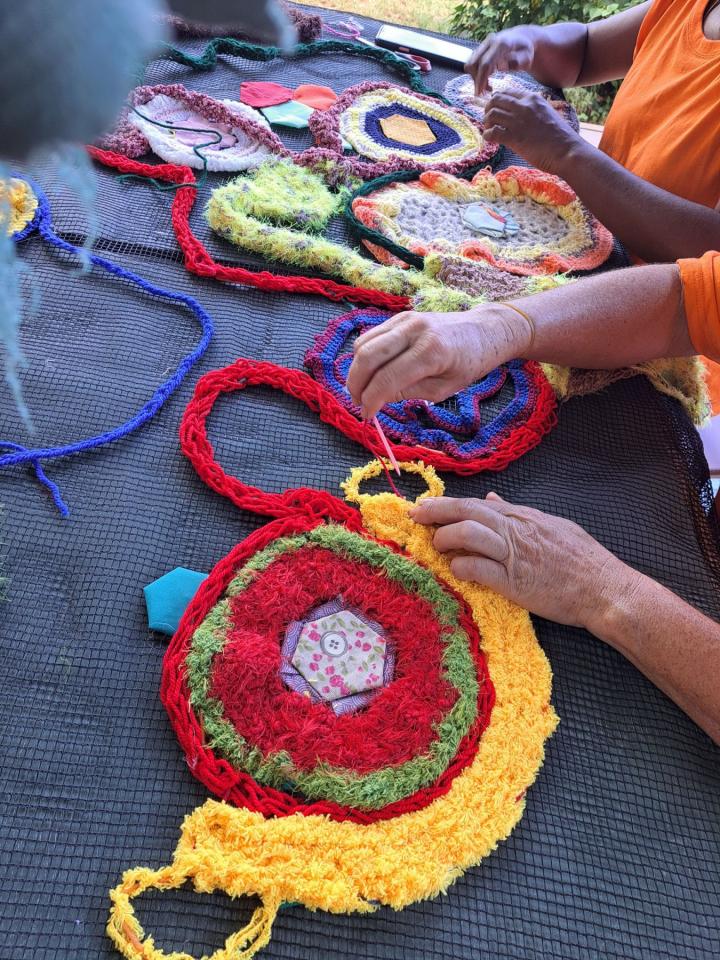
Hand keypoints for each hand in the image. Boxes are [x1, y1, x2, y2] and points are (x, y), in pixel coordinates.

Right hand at [346, 304, 532, 419]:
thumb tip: (377, 398)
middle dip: (356, 384)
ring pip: (363, 345)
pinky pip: (370, 336)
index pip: (387, 378)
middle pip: (367, 357)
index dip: (371, 400)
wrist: (482, 331)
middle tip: (359, 403)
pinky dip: (364, 357)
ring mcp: (405, 319)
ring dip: (357, 371)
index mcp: (431, 352)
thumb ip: (409, 393)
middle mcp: (414, 330)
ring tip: (363, 390)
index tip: (367, 415)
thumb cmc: (468, 364)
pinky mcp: (400, 317)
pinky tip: (372, 373)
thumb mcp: (443, 389)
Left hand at [411, 494, 636, 628]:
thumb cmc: (583, 560)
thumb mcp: (551, 525)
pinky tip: (454, 569)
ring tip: (436, 545)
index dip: (447, 505)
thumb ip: (519, 514)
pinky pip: (478, 569)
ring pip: (469, 535)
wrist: (604, 589)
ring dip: (446, 538)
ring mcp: (514, 556)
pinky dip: (461, 567)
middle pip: (467, 512)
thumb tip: (491, 500)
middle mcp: (516, 531)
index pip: (476, 505)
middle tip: (414, 515)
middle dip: (436, 512)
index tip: (426, 507)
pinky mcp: (515, 583)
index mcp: (523, 517)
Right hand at [465, 27, 536, 94]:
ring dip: (475, 77)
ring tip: (487, 86)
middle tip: (484, 93)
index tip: (480, 93)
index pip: (485, 63)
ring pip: (471, 63)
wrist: (521, 37)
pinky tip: (486, 80)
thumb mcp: (527, 57)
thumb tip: (503, 67)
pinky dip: (476, 73)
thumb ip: (517, 62)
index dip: (481, 79)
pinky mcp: (480, 49)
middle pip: (474, 63)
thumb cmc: (525, 50)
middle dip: (476, 80)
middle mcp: (489, 42)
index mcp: (501, 44)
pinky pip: (472, 63)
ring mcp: (483, 44)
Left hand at [483, 88, 581, 175]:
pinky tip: (490, 140)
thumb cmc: (560, 137)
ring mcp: (518, 121)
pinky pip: (492, 133)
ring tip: (489, 130)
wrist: (567, 151)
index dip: (498, 100)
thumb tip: (520, 114)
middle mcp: (524, 106)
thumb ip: (533, 110)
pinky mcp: (514, 138)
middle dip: (489, 109)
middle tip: (489, 120)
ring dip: (487, 123)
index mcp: (533, 98)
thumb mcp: (547, 113)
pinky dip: (488, 136)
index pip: (507, 92)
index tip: (496, 109)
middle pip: (496, 100)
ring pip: (492, 114)